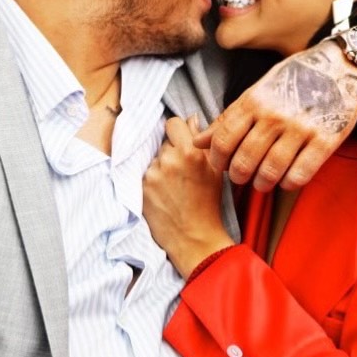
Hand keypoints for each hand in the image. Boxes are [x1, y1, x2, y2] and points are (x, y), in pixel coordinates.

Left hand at [144, 116, 233, 278]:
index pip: (173, 123)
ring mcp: (153, 174)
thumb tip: (191, 119)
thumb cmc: (208, 204)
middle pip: (163, 142)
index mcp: (190, 152)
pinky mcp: (141, 187)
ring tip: (173, 185)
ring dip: (161, 166)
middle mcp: (169, 160)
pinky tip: (164, 193)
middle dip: (171, 152)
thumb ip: (203, 142)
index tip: (181, 142)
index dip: (178, 132)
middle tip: (182, 171)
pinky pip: (145, 174)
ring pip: (154, 159)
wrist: (194, 237)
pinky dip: (152, 180)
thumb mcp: (215, 170)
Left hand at [193, 41, 356, 192]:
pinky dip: (289, 183)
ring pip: (271, 170)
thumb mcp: (258, 91)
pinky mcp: (325, 140)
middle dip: (238, 175)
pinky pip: (300, 173)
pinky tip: (286, 180)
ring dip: (262, 183)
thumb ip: (229, 117)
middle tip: (241, 178)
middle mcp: (275, 115)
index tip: (220, 166)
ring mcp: (301, 128)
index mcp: (255, 101)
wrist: (340, 68)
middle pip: (244, 159)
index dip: (217, 159)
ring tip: (261, 182)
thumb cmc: (294, 80)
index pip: (223, 138)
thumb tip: (198, 141)